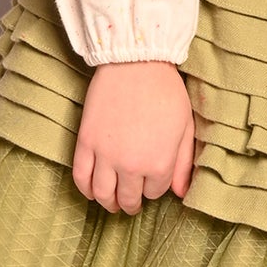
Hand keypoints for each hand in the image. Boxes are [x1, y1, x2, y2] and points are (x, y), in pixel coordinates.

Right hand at [72, 60, 195, 214]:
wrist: (136, 63)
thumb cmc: (166, 92)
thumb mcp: (185, 127)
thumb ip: (183, 163)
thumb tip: (181, 194)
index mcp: (159, 164)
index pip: (154, 192)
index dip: (153, 187)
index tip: (151, 180)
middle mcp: (131, 166)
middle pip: (128, 198)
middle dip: (131, 204)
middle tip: (131, 204)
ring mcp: (105, 155)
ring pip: (102, 194)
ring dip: (107, 203)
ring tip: (112, 203)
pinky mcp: (86, 142)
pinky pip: (81, 177)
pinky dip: (85, 189)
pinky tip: (91, 191)